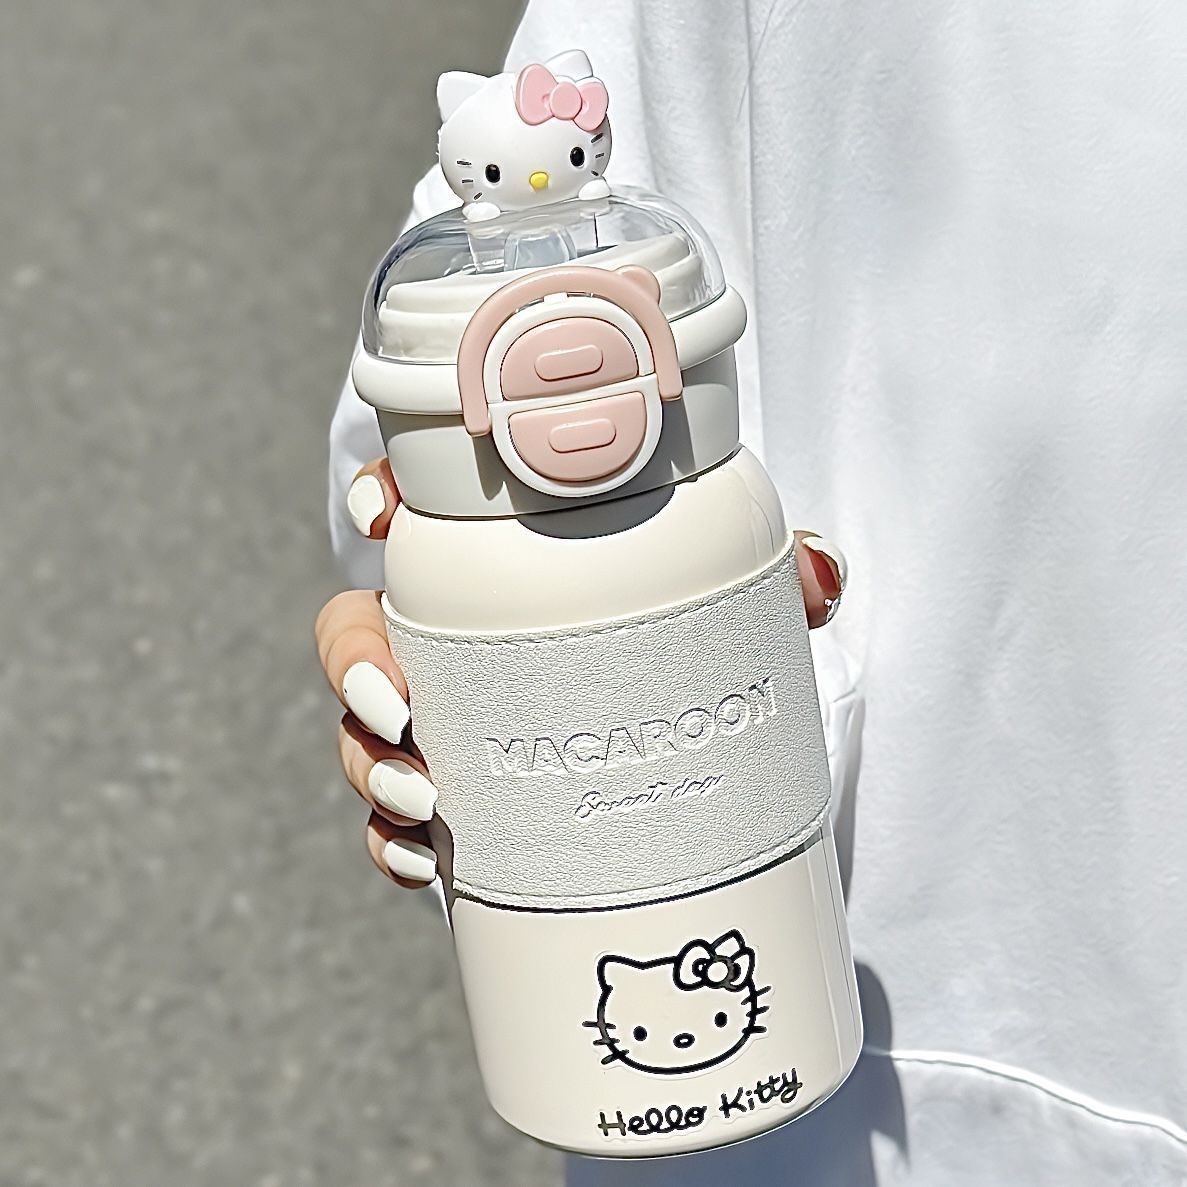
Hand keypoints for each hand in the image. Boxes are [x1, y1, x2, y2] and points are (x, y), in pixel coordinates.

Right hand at [316, 457, 848, 890]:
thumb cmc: (688, 649)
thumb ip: (771, 583)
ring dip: (371, 766)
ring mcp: (445, 722)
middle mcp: (452, 641)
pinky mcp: (455, 800)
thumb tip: (821, 578)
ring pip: (363, 733)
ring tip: (430, 799)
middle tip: (404, 709)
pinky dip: (391, 841)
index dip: (377, 499)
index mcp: (499, 570)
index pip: (416, 513)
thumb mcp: (728, 610)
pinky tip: (424, 862)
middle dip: (355, 666)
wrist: (682, 752)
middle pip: (355, 634)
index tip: (378, 514)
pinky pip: (390, 821)